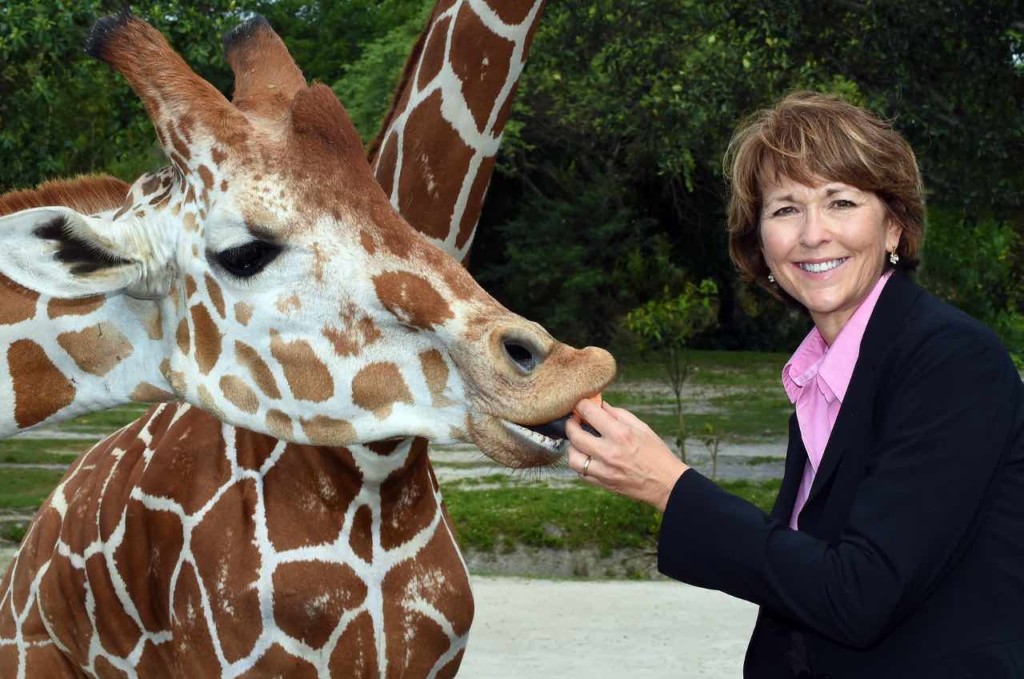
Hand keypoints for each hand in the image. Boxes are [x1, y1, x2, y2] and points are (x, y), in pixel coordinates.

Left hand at [566, 398, 688, 512]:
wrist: (666, 483)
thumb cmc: (656, 452)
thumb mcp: (641, 427)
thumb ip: (617, 414)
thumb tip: (599, 404)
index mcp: (620, 434)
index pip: (589, 412)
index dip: (581, 404)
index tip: (581, 404)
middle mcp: (609, 452)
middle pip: (575, 434)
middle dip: (571, 423)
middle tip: (575, 420)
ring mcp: (603, 470)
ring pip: (573, 457)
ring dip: (573, 446)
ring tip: (580, 442)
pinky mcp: (602, 483)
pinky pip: (580, 473)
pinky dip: (580, 463)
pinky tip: (587, 456)